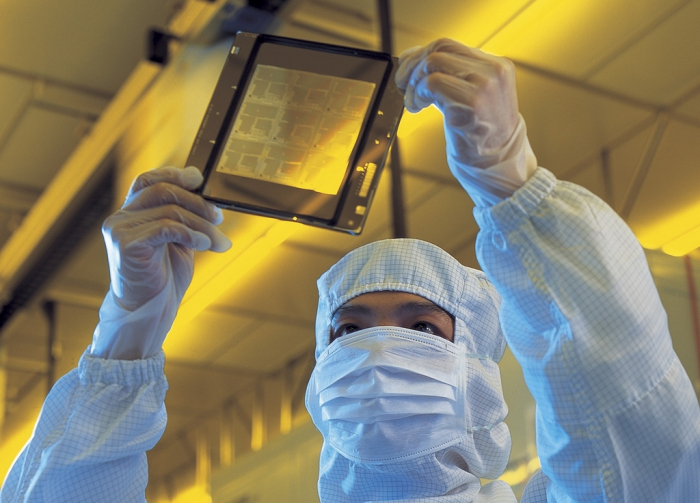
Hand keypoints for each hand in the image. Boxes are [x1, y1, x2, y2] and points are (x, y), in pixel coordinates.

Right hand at [102, 166, 230, 311]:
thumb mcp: (179, 240)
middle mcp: (121, 217)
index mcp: (132, 213)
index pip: (149, 180)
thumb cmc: (164, 278)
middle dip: (198, 203)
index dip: (174, 174)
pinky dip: (191, 234)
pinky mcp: (125, 243)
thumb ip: (185, 217)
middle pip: (163, 191)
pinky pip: (166, 227)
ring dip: (202, 224)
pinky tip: (204, 245)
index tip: (200, 181)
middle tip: (219, 219)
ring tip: (217, 242)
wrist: (149, 310)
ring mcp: (119, 229)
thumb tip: (206, 194)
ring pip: (169, 210)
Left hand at [395, 39, 535, 204]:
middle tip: (403, 85)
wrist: (500, 167)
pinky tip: (417, 109)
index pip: (449, 45)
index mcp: (497, 66)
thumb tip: (413, 57)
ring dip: (414, 83)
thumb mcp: (474, 97)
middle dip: (413, 66)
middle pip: (439, 48)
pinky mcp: (470, 106)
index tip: (407, 70)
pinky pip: (432, 85)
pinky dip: (417, 95)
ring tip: (413, 102)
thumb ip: (452, 77)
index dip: (420, 54)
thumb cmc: (482, 136)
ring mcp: (484, 88)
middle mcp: (493, 72)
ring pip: (433, 63)